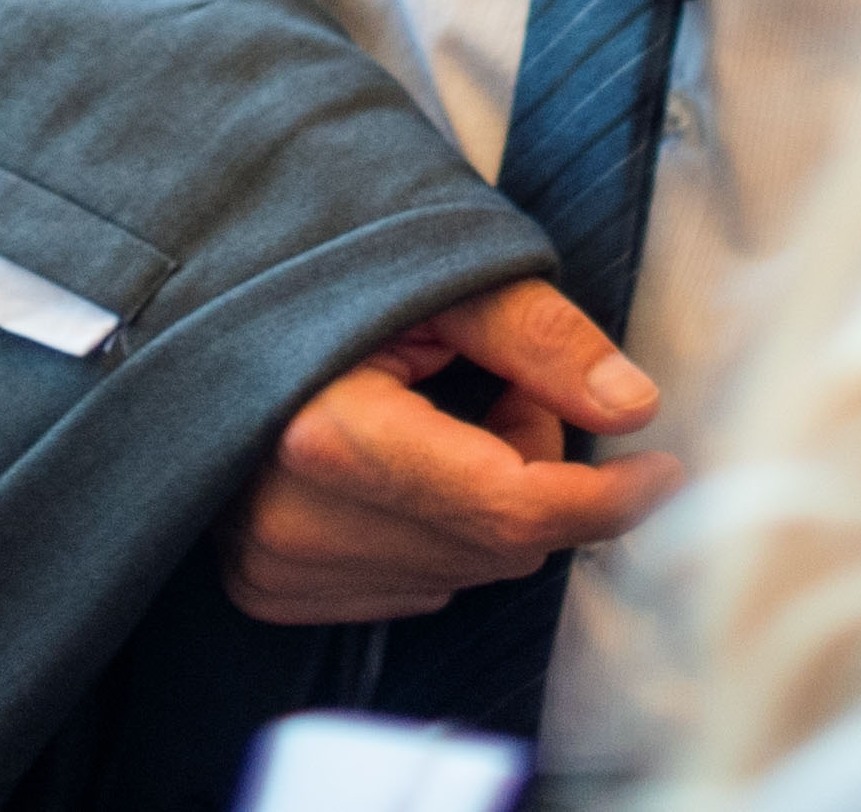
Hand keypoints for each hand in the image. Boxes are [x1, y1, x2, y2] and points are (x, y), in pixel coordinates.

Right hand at [216, 280, 674, 626]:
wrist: (198, 306)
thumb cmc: (320, 272)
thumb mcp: (438, 275)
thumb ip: (539, 337)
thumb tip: (633, 407)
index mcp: (329, 434)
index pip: (507, 507)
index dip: (603, 499)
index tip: (662, 471)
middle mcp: (294, 518)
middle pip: (494, 544)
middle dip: (534, 470)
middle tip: (508, 388)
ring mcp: (275, 561)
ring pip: (460, 571)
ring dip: (485, 503)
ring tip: (443, 414)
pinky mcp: (268, 586)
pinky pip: (410, 587)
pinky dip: (436, 533)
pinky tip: (404, 464)